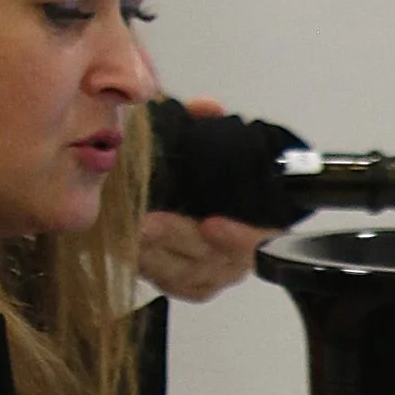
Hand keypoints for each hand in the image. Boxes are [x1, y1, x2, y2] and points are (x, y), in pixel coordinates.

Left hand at [136, 91, 276, 302]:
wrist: (188, 200)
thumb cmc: (199, 174)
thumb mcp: (200, 141)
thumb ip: (205, 124)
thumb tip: (206, 108)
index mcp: (257, 217)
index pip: (262, 237)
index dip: (240, 235)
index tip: (211, 224)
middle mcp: (240, 250)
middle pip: (218, 259)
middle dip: (180, 239)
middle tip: (148, 225)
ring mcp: (216, 270)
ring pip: (193, 276)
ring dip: (161, 258)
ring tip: (132, 237)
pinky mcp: (191, 283)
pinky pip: (177, 287)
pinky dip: (156, 273)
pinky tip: (135, 255)